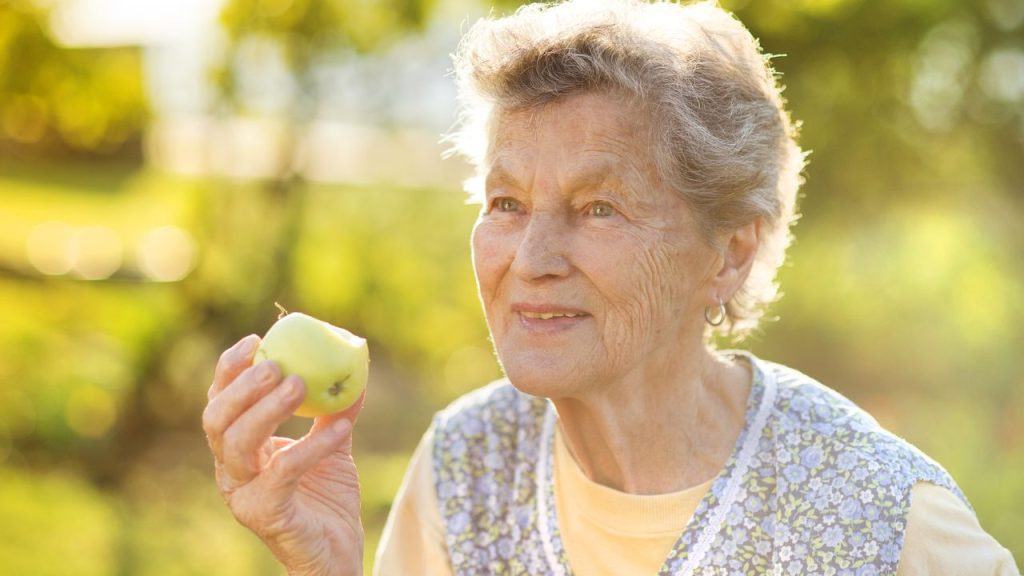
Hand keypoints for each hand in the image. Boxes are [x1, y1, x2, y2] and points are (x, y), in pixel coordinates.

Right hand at [203, 335, 366, 575]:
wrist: (336, 553)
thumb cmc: (325, 499)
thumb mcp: (332, 445)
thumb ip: (335, 410)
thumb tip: (355, 366)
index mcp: (237, 449)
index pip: (220, 402)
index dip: (229, 370)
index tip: (254, 340)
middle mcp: (230, 470)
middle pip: (216, 420)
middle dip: (241, 387)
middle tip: (276, 365)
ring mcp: (243, 494)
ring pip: (238, 444)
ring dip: (268, 409)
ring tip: (300, 384)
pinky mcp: (265, 514)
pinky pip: (284, 472)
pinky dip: (312, 446)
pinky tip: (341, 430)